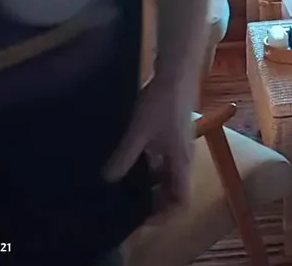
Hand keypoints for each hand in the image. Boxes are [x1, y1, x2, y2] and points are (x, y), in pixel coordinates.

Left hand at [102, 76, 194, 217]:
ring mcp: (178, 145)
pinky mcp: (172, 135)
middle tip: (129, 204)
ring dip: (151, 183)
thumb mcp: (138, 133)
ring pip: (168, 175)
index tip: (143, 218)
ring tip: (124, 185)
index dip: (165, 214)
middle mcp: (183, 158)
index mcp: (181, 162)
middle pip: (174, 190)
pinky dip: (149, 167)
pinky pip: (163, 160)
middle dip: (155, 201)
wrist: (175, 73)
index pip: (181, 200)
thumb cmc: (160, 104)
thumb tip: (108, 179)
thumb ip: (124, 158)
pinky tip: (128, 160)